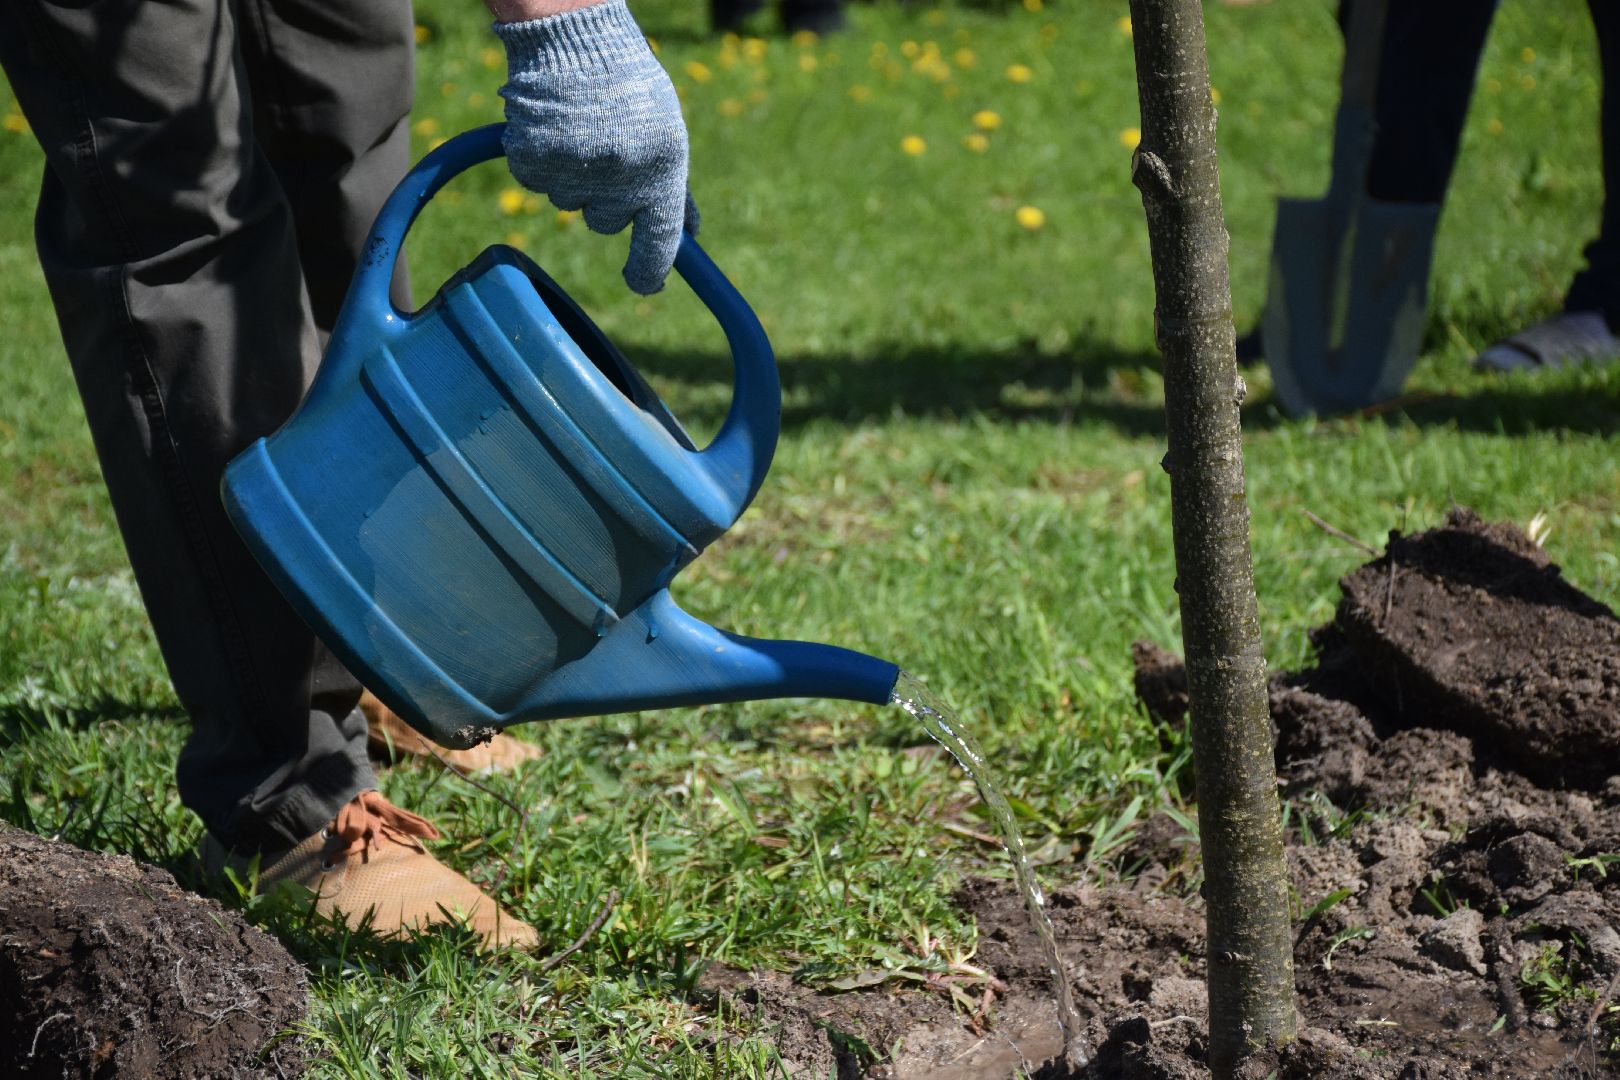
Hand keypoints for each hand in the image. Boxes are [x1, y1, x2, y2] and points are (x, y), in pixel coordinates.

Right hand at [494, 0, 698, 294]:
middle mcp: (620, 180)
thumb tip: (690, 234)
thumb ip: (674, 186)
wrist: (574, 35)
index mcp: (662, 172)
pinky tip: (553, 127)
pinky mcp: (533, 162)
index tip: (645, 283)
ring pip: (570, 203)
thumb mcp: (667, 133)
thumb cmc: (629, 83)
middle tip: (605, 150)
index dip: (651, 271)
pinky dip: (542, 161)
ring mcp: (574, 173)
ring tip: (580, 128)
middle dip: (605, 198)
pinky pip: (536, 183)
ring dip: (573, 177)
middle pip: (606, 222)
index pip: (660, 243)